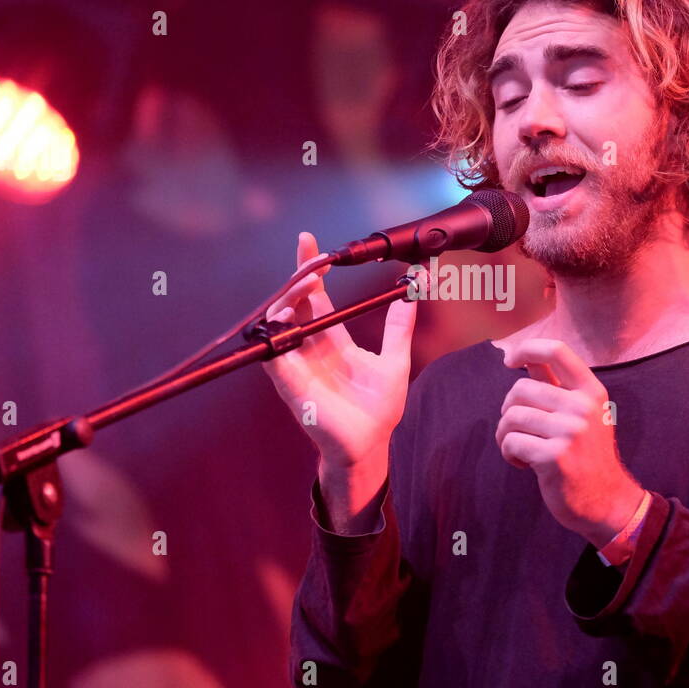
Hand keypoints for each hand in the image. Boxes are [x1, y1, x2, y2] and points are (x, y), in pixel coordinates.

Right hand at [260, 232, 417, 470]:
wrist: (369, 446)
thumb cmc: (378, 410)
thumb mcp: (395, 361)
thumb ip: (399, 327)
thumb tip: (415, 290)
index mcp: (333, 341)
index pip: (316, 297)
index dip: (311, 270)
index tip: (308, 242)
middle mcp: (311, 348)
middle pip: (295, 304)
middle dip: (298, 279)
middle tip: (314, 264)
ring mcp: (297, 364)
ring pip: (279, 323)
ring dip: (287, 300)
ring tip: (306, 285)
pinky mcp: (289, 383)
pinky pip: (273, 353)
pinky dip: (276, 333)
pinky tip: (286, 317)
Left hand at [495, 338, 644, 548]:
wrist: (607, 502)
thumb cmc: (588, 456)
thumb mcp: (583, 415)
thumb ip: (557, 386)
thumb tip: (525, 359)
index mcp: (591, 391)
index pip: (556, 351)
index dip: (526, 348)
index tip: (510, 361)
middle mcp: (582, 407)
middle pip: (521, 388)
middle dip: (509, 410)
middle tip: (520, 430)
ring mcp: (570, 432)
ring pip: (511, 417)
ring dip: (505, 435)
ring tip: (521, 448)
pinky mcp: (554, 457)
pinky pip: (511, 442)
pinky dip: (509, 454)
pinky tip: (524, 464)